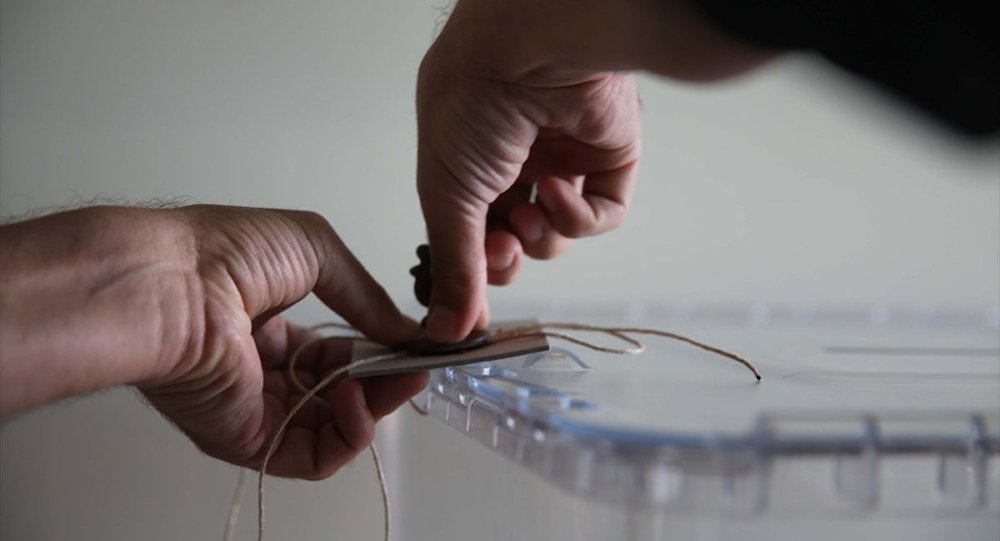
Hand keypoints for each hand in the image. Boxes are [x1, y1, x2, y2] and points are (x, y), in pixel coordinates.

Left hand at [0, 205, 424, 478]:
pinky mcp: (251, 440)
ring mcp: (257, 408)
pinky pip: (315, 456)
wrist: (173, 285)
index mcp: (269, 326)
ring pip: (334, 427)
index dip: (376, 350)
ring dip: (375, 406)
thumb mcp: (316, 249)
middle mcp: (263, 371)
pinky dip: (350, 435)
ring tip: (394, 380)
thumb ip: (366, 295)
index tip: (413, 345)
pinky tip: (357, 400)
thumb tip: (405, 332)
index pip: (335, 352)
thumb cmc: (228, 253)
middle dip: (385, 380)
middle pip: (340, 391)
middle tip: (417, 367)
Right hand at [416, 0, 773, 341]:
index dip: (471, 266)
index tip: (465, 302)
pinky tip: (558, 190)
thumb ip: (453, 267)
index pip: (469, 230)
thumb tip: (447, 330)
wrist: (530, 51)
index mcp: (467, 160)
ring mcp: (562, 159)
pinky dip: (579, 216)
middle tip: (500, 252)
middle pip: (513, 240)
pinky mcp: (606, 159)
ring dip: (541, 237)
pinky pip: (600, 213)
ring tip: (527, 213)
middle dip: (505, 258)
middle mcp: (514, 160)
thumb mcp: (446, 194)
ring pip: (556, 234)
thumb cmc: (472, 102)